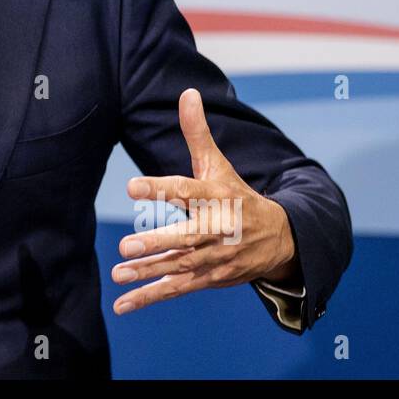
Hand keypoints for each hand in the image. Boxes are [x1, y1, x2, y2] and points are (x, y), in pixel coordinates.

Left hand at [111, 87, 296, 314]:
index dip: (160, 188)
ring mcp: (213, 257)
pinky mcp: (208, 278)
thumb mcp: (219, 164)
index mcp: (217, 197)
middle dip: (158, 243)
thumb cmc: (237, 195)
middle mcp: (217, 229)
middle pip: (186, 237)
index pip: (187, 190)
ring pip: (179, 266)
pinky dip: (150, 298)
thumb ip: (197, 133)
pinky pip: (176, 289)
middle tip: (127, 245)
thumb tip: (187, 92)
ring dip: (148, 273)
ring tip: (118, 274)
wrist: (280, 239)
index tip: (132, 186)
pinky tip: (122, 305)